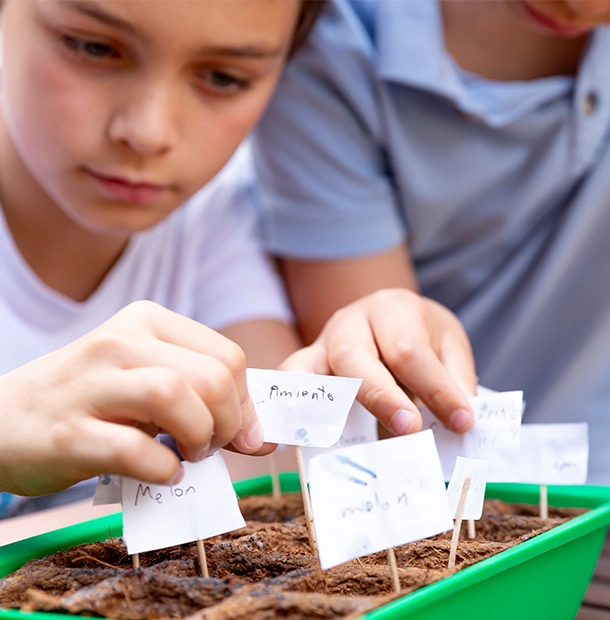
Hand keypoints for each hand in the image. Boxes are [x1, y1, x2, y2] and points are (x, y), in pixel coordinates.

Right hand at [0, 301, 267, 495]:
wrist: (4, 418)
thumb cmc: (91, 399)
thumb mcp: (146, 377)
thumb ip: (203, 396)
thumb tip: (262, 437)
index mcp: (146, 321)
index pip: (228, 356)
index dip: (245, 402)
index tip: (238, 432)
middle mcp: (120, 341)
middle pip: (213, 377)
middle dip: (228, 423)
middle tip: (210, 446)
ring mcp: (90, 384)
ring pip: (175, 396)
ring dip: (199, 438)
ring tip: (188, 455)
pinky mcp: (68, 432)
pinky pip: (136, 450)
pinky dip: (163, 469)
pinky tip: (161, 472)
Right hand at [280, 289, 476, 436]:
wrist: (390, 314)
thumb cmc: (420, 333)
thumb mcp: (448, 344)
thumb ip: (455, 378)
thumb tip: (460, 420)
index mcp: (391, 309)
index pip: (409, 350)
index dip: (436, 389)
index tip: (462, 422)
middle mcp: (349, 323)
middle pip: (353, 357)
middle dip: (379, 395)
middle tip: (409, 428)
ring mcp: (320, 345)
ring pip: (307, 369)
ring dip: (318, 407)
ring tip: (325, 440)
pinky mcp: (305, 367)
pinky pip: (285, 386)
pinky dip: (276, 410)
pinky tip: (274, 442)